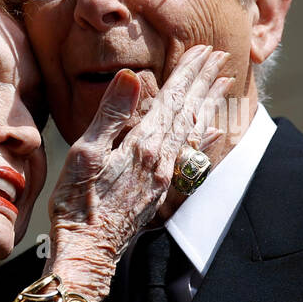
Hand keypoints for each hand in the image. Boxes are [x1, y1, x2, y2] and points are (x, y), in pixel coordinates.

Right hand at [44, 45, 231, 301]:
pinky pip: (193, 155)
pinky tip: (214, 129)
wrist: (89, 251)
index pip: (172, 99)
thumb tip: (131, 76)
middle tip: (221, 56)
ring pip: (195, 131)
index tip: (205, 50)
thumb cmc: (78, 204)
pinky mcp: (162, 190)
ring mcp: (165, 176)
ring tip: (224, 83)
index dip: (189, 72)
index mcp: (144, 145)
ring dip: (209, 103)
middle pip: (189, 111)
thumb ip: (111, 114)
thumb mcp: (86, 153)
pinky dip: (206, 137)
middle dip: (204, 81)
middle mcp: (162, 159)